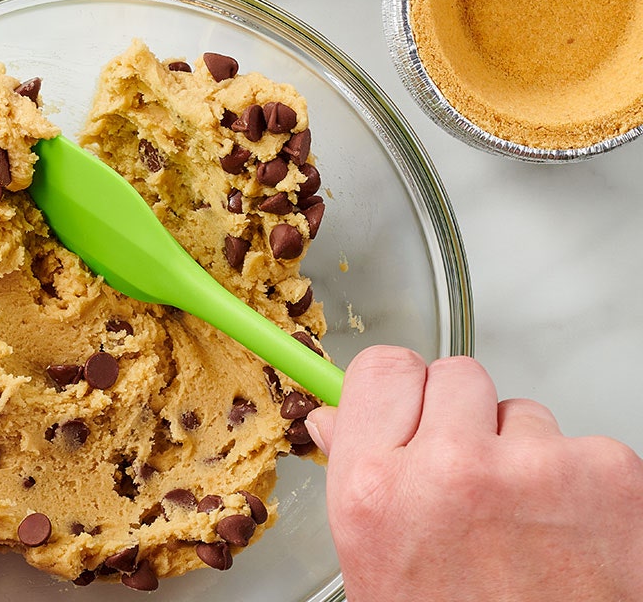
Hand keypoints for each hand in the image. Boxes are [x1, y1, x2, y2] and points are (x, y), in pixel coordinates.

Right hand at [306, 346, 642, 601]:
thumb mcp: (378, 571)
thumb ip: (358, 483)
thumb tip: (333, 424)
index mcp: (376, 492)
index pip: (382, 370)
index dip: (398, 392)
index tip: (409, 411)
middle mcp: (451, 469)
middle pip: (455, 375)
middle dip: (462, 420)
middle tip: (470, 482)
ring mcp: (536, 467)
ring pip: (522, 413)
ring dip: (523, 455)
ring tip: (524, 529)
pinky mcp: (608, 474)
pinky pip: (583, 445)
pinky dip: (582, 486)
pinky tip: (569, 539)